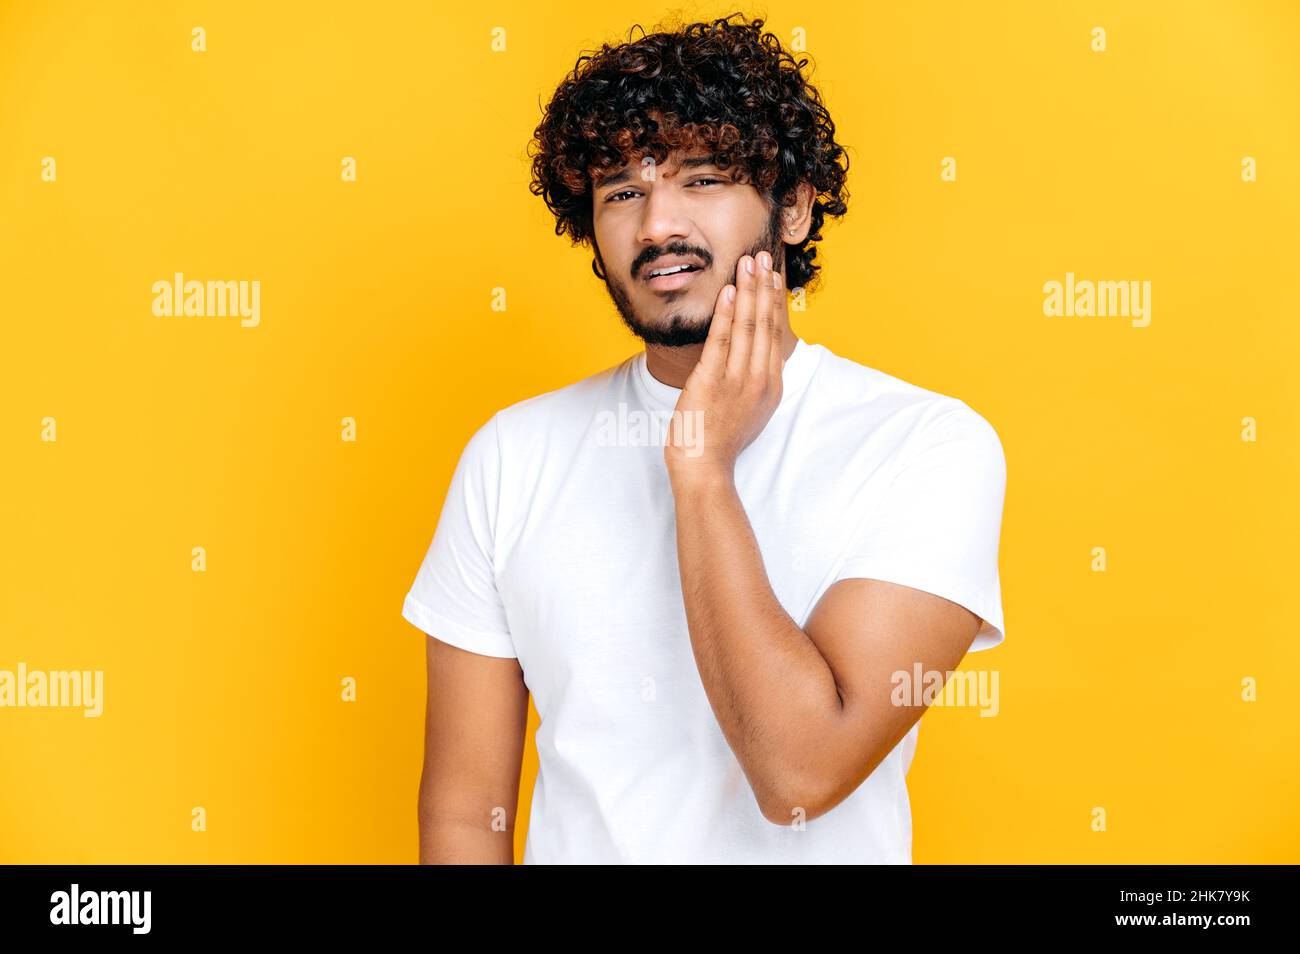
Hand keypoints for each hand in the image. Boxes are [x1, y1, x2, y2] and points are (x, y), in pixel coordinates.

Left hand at [664, 250, 786, 482]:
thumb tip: (752, 358)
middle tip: (763, 255)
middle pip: (765, 323)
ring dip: (748, 290)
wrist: (705, 469)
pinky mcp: (713, 381)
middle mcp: (760, 379)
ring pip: (748, 325)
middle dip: (764, 286)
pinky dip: (727, 313)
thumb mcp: (748, 411)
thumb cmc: (719, 442)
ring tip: (747, 262)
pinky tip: (729, 291)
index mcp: (770, 385)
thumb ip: (753, 382)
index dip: (773, 301)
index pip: (774, 333)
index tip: (772, 276)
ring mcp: (738, 380)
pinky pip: (722, 340)